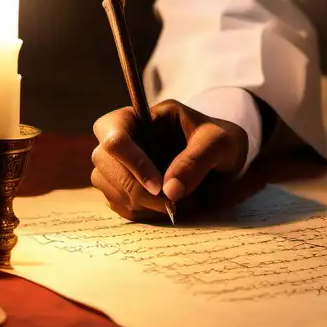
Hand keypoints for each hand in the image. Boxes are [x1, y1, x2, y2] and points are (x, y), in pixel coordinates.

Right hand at [91, 99, 247, 221]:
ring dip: (132, 201)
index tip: (158, 185)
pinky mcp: (124, 184)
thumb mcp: (220, 143)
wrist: (224, 159)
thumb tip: (170, 190)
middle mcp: (127, 135)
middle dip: (132, 186)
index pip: (114, 130)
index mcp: (145, 116)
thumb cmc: (221, 141)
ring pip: (102, 180)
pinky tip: (159, 210)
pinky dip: (134, 211)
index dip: (130, 159)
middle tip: (167, 204)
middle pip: (102, 158)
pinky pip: (114, 200)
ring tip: (168, 206)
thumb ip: (196, 160)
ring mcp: (121, 160)